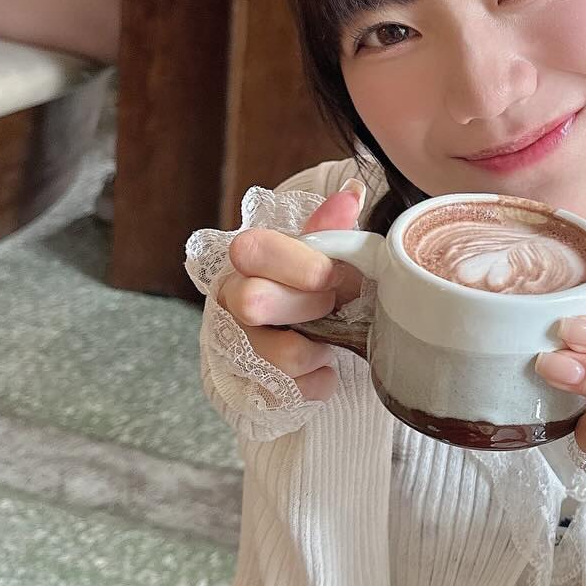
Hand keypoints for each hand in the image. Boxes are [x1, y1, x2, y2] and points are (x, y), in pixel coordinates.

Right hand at [218, 181, 365, 402]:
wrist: (298, 338)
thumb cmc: (309, 287)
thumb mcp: (319, 254)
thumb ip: (329, 228)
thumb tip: (352, 194)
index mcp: (249, 259)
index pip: (253, 250)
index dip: (297, 264)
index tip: (330, 277)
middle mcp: (233, 298)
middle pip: (252, 302)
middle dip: (304, 307)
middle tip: (329, 307)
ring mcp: (236, 344)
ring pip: (273, 354)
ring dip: (315, 350)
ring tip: (331, 343)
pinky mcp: (247, 384)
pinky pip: (288, 391)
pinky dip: (318, 383)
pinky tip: (325, 370)